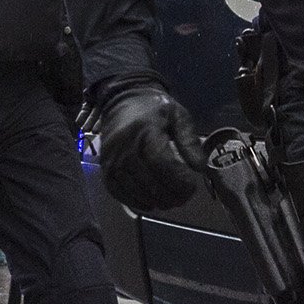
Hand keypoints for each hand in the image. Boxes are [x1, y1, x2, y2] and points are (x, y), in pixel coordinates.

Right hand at [93, 79, 203, 213]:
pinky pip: (118, 192)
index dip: (177, 179)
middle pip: (149, 181)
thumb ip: (189, 140)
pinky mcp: (104, 168)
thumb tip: (200, 167)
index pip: (160, 162)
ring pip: (135, 190)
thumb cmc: (154, 109)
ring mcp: (111, 159)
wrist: (122, 100)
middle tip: (185, 197)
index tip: (192, 185)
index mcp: (144, 130)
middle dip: (171, 194)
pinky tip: (151, 203)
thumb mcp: (178, 116)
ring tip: (171, 201)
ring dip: (156, 201)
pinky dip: (136, 202)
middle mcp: (124, 146)